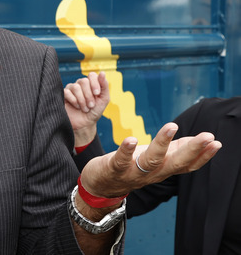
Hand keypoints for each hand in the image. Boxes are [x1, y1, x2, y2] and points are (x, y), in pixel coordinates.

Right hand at [64, 71, 109, 146]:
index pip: (91, 75)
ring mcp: (71, 89)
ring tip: (85, 108)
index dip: (94, 83)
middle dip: (88, 95)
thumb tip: (102, 72)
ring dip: (82, 100)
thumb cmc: (95, 111)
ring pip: (75, 87)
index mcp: (90, 84)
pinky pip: (67, 92)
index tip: (97, 94)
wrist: (85, 124)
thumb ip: (104, 86)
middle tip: (91, 105)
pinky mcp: (63, 94)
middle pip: (83, 81)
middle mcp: (80, 84)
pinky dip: (74, 101)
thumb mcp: (104, 99)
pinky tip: (76, 107)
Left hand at [80, 122, 221, 198]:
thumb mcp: (154, 160)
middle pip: (175, 163)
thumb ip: (172, 151)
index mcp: (163, 169)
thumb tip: (195, 141)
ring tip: (171, 126)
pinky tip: (131, 139)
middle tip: (208, 136)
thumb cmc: (129, 167)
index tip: (216, 143)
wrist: (99, 187)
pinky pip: (121, 161)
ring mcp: (133, 173)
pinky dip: (126, 151)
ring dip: (162, 143)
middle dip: (192, 150)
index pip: (187, 164)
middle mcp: (152, 174)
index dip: (202, 156)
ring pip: (151, 160)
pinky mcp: (114, 169)